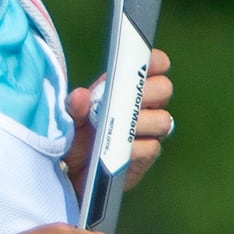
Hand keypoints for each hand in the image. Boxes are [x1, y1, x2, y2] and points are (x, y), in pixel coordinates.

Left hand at [65, 48, 172, 195]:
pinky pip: (151, 146)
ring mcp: (149, 130)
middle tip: (126, 100)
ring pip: (162, 119)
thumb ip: (74, 107)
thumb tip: (80, 96)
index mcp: (126, 87)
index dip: (155, 62)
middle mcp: (143, 105)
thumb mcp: (70, 120)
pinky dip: (133, 148)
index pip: (154, 65)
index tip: (146, 62)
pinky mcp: (148, 154)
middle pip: (164, 89)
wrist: (75, 171)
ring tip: (118, 129)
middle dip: (148, 92)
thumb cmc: (75, 137)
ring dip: (141, 123)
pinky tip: (118, 152)